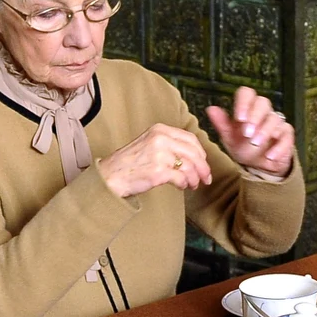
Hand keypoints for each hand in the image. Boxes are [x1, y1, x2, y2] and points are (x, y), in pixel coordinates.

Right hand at [97, 124, 211, 197]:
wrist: (110, 176)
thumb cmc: (130, 163)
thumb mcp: (149, 144)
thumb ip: (170, 144)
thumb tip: (196, 156)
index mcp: (160, 130)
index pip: (190, 139)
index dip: (201, 152)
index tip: (203, 162)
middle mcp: (160, 139)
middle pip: (194, 153)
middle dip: (203, 167)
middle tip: (206, 178)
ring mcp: (159, 154)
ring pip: (190, 166)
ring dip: (194, 178)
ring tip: (193, 185)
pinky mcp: (159, 171)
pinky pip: (182, 178)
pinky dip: (185, 184)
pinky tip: (182, 187)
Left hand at [206, 87, 294, 176]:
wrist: (259, 166)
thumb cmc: (244, 147)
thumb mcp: (229, 137)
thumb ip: (221, 124)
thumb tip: (210, 109)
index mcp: (248, 108)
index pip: (247, 93)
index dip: (244, 102)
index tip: (239, 118)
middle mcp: (263, 112)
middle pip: (263, 102)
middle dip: (255, 116)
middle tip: (247, 133)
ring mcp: (277, 123)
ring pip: (274, 119)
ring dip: (264, 131)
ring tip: (255, 143)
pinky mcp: (287, 136)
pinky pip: (287, 136)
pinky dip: (278, 147)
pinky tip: (269, 156)